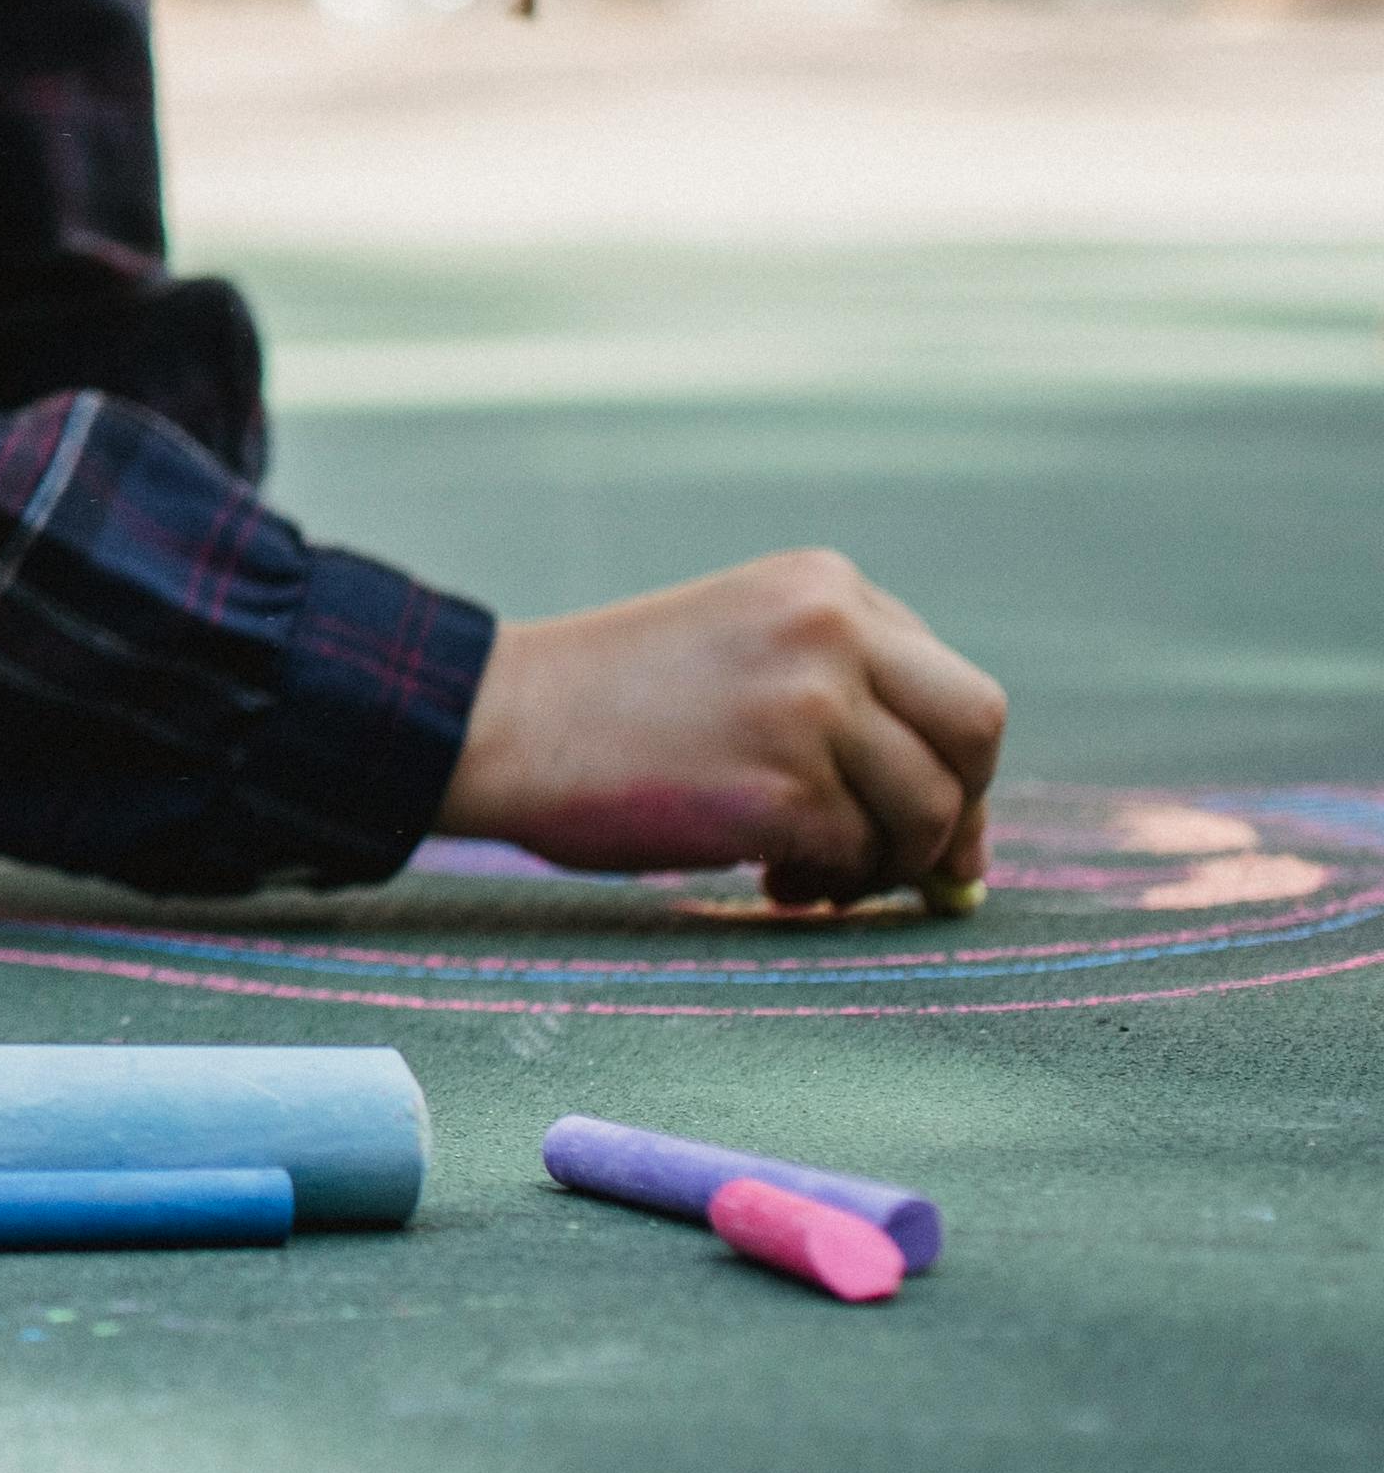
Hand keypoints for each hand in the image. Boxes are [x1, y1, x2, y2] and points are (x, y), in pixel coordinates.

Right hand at [439, 549, 1002, 910]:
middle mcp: (829, 632)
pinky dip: (827, 885)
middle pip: (976, 731)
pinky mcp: (783, 792)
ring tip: (812, 877)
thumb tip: (955, 815)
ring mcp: (809, 709)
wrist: (496, 721)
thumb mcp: (742, 642)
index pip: (951, 682)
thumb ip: (841, 685)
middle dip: (962, 808)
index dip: (950, 763)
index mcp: (823, 586)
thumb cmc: (610, 701)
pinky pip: (858, 856)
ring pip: (929, 810)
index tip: (923, 815)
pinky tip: (768, 881)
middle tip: (925, 863)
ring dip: (885, 863)